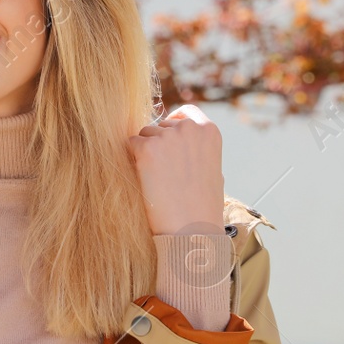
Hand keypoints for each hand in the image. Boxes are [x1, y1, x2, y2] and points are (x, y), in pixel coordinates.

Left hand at [126, 105, 225, 235]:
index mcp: (209, 131)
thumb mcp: (212, 169)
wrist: (192, 230)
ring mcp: (167, 136)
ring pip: (144, 135)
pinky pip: (131, 145)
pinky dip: (134, 161)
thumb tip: (179, 138)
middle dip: (159, 144)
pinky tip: (148, 180)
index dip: (174, 125)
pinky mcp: (147, 148)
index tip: (169, 141)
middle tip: (166, 174)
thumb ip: (198, 149)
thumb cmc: (202, 205)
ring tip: (160, 180)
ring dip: (146, 153)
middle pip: (161, 125)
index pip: (186, 113)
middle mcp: (189, 128)